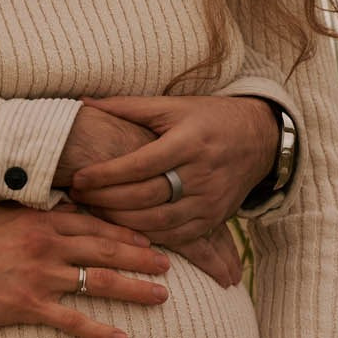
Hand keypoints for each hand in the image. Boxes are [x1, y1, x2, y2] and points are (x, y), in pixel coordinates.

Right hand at [0, 206, 169, 337]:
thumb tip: (65, 208)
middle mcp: (46, 245)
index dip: (125, 233)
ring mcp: (39, 276)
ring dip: (134, 290)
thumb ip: (36, 214)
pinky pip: (72, 320)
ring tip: (162, 297)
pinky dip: (99, 331)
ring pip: (99, 282)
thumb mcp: (2, 215)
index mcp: (41, 221)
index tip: (149, 240)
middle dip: (142, 258)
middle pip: (106, 250)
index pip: (94, 224)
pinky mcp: (28, 306)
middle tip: (169, 266)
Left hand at [60, 98, 244, 287]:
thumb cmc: (209, 118)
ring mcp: (210, 199)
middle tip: (77, 196)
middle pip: (146, 195)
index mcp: (189, 141)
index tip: (78, 177)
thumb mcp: (173, 106)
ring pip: (159, 220)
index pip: (141, 164)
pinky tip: (124, 228)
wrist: (259, 138)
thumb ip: (128, 107)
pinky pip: (177, 236)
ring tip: (93, 212)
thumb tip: (83, 101)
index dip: (106, 174)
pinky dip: (147, 235)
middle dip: (106, 199)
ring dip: (121, 221)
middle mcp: (202, 173)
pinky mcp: (215, 218)